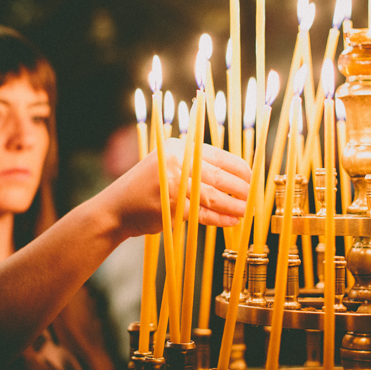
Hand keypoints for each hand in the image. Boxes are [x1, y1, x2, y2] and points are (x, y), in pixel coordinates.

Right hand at [104, 137, 250, 238]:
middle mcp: (177, 162)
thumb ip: (195, 165)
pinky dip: (221, 219)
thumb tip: (234, 174)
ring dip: (235, 205)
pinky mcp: (172, 206)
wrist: (117, 208)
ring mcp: (174, 184)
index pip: (219, 156)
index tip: (252, 178)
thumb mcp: (168, 165)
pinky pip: (204, 214)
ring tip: (247, 211)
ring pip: (214, 197)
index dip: (240, 168)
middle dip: (242, 188)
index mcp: (180, 147)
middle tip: (254, 197)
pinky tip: (233, 222)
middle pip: (219, 176)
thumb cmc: (147, 188)